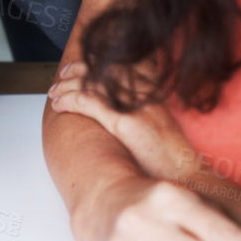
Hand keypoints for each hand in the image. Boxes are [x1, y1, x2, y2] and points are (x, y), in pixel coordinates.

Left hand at [49, 61, 200, 182]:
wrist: (187, 176)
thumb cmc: (170, 158)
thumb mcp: (155, 126)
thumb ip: (138, 111)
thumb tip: (114, 110)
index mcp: (151, 93)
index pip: (117, 66)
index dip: (91, 64)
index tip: (74, 68)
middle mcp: (144, 94)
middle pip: (102, 69)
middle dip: (76, 71)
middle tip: (60, 77)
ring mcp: (135, 106)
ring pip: (91, 83)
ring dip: (67, 86)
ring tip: (54, 93)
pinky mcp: (126, 121)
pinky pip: (88, 101)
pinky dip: (69, 100)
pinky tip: (59, 105)